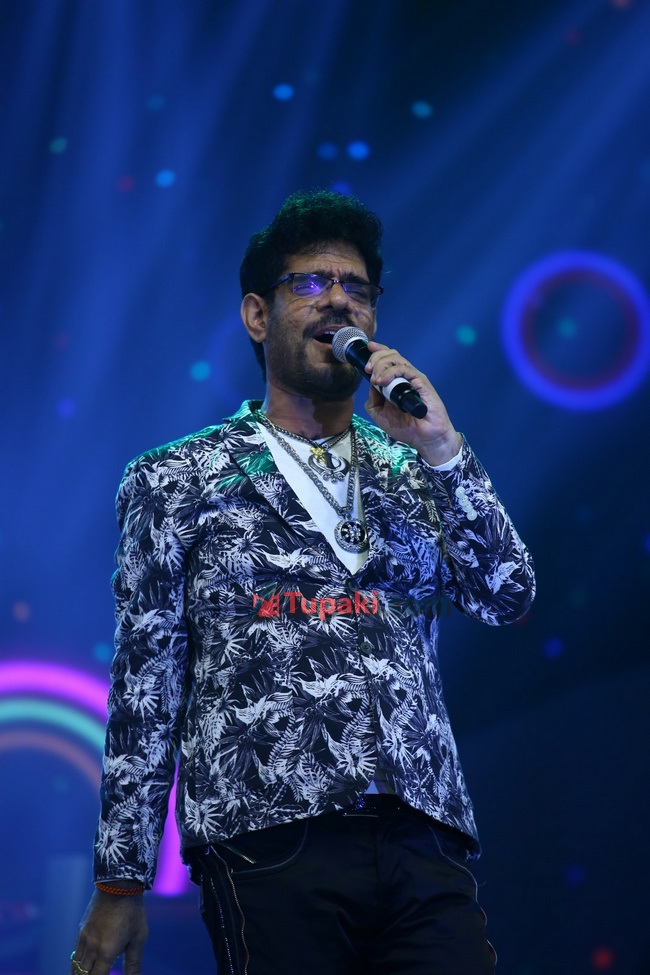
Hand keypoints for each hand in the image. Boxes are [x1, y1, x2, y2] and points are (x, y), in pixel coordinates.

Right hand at [70, 890, 147, 974]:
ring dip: (80, 973)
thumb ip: (134, 962)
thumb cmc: (132, 911)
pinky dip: (78, 961)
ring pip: (75, 964)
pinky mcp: (82, 928)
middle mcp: (91, 947)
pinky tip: (84, 963)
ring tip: (88, 973)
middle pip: (82, 974)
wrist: (118, 884)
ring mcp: (84, 937)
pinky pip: (76, 951)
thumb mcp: (138, 938)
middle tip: (99, 974)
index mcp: (106, 952)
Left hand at [363, 341, 461, 464]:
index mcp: (396, 382)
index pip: (388, 360)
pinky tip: (382, 382)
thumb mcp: (380, 414)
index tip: (367, 348)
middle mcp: (405, 377)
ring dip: (381, 364)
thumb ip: (373, 399)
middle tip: (368, 369)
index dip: (377, 351)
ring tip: (375, 379)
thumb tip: (371, 385)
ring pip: (397, 359)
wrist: (424, 438)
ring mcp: (413, 378)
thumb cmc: (406, 427)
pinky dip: (391, 372)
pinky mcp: (421, 382)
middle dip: (376, 358)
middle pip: (390, 355)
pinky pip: (405, 370)